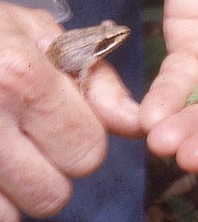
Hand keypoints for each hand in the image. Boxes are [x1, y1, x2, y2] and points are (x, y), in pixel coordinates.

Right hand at [0, 2, 140, 220]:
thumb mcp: (49, 42)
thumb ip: (98, 83)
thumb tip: (136, 122)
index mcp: (26, 81)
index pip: (89, 150)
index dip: (83, 139)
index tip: (65, 122)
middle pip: (54, 194)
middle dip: (53, 169)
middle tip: (33, 138)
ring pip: (17, 215)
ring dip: (21, 189)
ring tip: (8, 148)